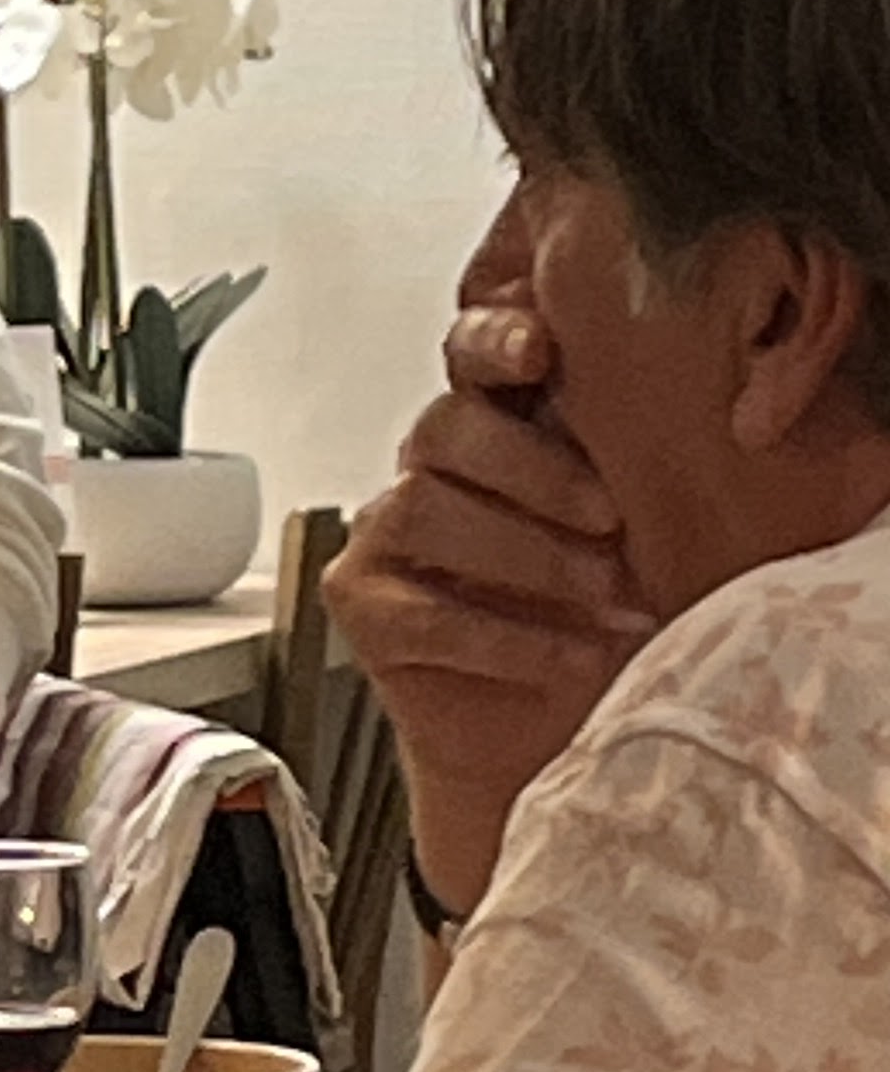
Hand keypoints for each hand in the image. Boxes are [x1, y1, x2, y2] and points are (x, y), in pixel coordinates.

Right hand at [328, 279, 656, 913]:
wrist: (550, 732)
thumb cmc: (600, 617)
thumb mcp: (636, 534)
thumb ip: (638, 469)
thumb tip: (709, 417)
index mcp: (492, 425)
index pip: (471, 354)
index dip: (494, 340)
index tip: (541, 353)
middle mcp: (425, 467)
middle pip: (446, 427)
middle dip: (533, 469)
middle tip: (612, 519)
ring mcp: (382, 534)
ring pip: (425, 507)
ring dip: (529, 556)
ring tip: (608, 600)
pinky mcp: (362, 606)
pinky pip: (423, 611)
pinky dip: (508, 638)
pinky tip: (573, 658)